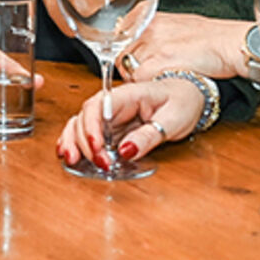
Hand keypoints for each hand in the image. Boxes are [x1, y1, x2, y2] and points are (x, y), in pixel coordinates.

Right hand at [55, 79, 203, 169]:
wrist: (190, 95)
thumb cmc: (183, 100)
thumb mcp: (173, 119)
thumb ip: (149, 135)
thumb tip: (126, 150)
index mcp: (128, 95)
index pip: (98, 106)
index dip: (92, 127)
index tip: (97, 148)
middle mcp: (113, 103)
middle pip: (85, 117)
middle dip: (85, 142)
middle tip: (101, 163)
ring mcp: (110, 115)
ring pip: (80, 124)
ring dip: (73, 142)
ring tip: (72, 160)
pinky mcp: (111, 128)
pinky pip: (87, 133)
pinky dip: (75, 143)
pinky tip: (69, 154)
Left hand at [118, 13, 251, 82]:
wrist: (229, 43)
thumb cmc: (208, 37)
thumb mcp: (175, 25)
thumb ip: (153, 32)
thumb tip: (135, 44)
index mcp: (149, 16)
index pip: (118, 38)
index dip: (124, 53)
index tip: (133, 61)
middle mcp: (147, 28)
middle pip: (120, 55)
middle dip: (130, 69)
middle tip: (149, 75)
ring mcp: (152, 45)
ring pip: (128, 70)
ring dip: (139, 79)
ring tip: (160, 79)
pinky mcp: (160, 62)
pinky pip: (140, 80)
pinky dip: (149, 86)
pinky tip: (165, 82)